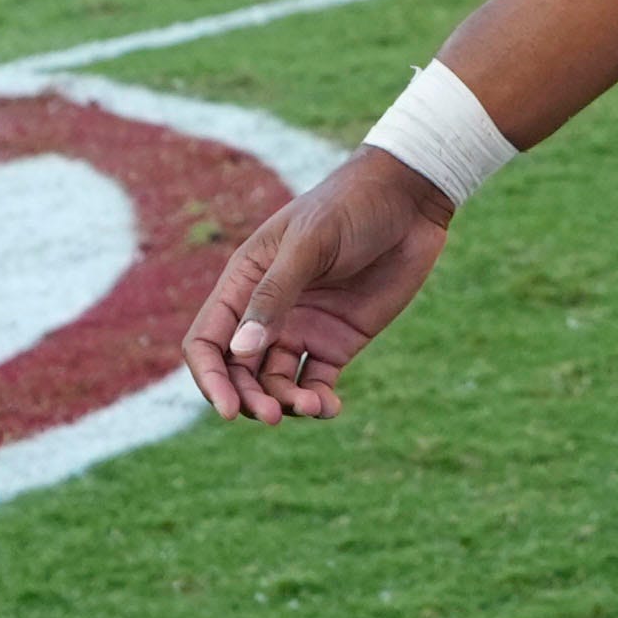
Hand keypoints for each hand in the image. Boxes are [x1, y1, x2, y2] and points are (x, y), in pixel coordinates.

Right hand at [180, 147, 451, 422]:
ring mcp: (301, 328)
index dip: (211, 379)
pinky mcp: (336, 341)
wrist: (410, 201)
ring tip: (311, 406)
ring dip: (285, 403)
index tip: (230, 409)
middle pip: (238, 371)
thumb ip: (274, 295)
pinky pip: (314, 383)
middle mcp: (266, 311)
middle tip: (275, 416)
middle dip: (249, 398)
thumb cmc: (350, 207)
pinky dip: (316, 402)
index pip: (208, 341)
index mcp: (244, 282)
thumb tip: (240, 350)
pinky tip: (328, 408)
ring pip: (275, 383)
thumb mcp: (309, 244)